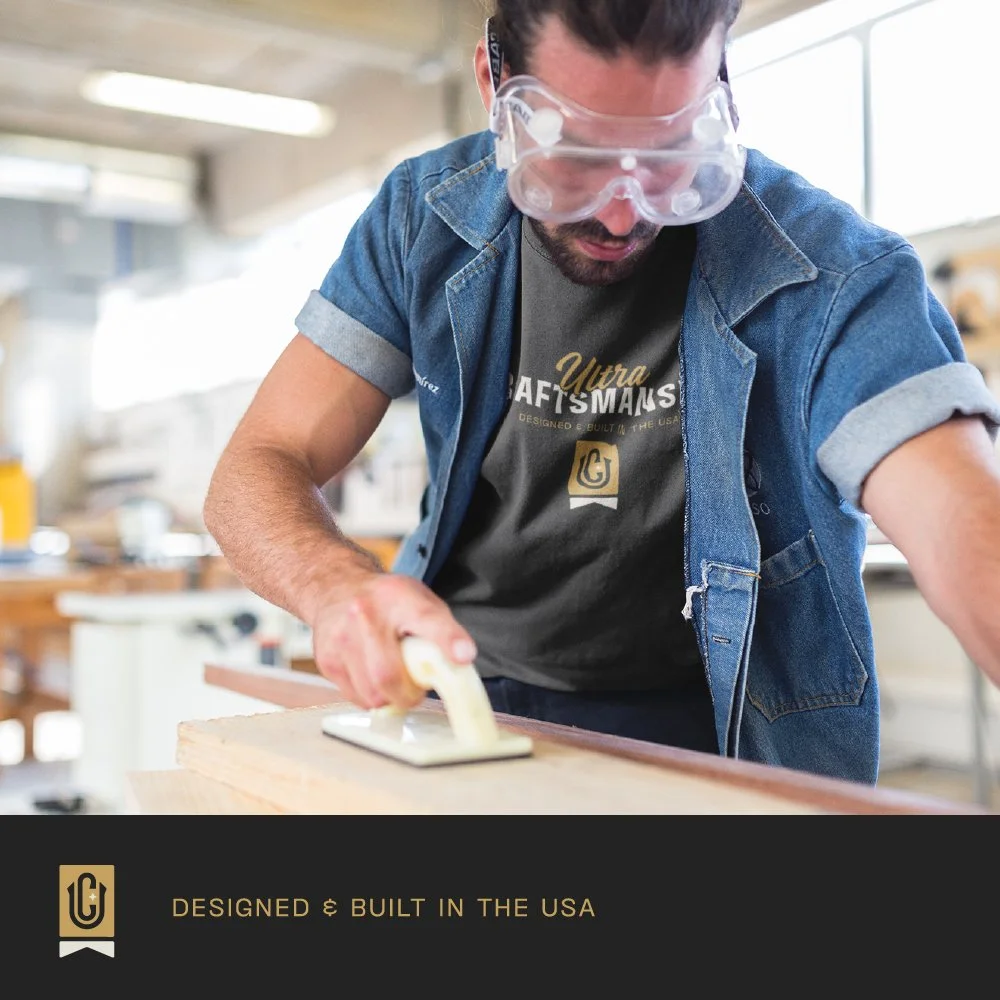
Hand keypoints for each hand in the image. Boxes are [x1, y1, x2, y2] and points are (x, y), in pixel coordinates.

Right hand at [309, 572, 477, 709]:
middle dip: (409, 694)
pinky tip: (372, 676)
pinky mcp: (326, 659)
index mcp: (398, 595)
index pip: (427, 618)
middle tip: (416, 690)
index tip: (464, 655)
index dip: (447, 639)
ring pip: (371, 694)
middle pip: (389, 674)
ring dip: (389, 698)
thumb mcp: (419, 599)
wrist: (336, 587)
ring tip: (394, 679)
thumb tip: (462, 661)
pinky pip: (355, 697)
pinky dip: (371, 696)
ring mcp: (340, 637)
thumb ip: (442, 629)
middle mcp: (365, 614)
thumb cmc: (386, 599)